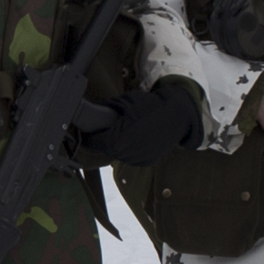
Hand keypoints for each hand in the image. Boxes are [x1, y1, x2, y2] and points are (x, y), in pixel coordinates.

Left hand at [63, 81, 204, 168]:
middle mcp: (127, 153)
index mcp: (118, 139)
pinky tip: (133, 139)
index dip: (88, 137)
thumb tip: (94, 109)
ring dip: (116, 146)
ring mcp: (138, 159)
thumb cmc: (151, 106)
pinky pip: (132, 157)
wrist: (178, 114)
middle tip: (101, 131)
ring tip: (120, 133)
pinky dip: (130, 150)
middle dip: (103, 141)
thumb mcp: (126, 102)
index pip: (94, 143)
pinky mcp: (148, 162)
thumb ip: (109, 108)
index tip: (85, 132)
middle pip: (106, 149)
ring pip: (119, 155)